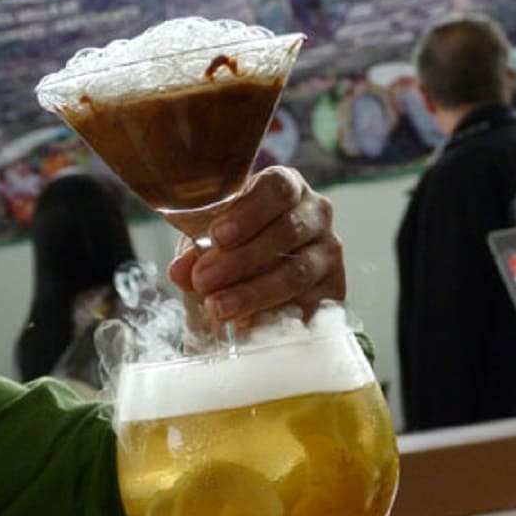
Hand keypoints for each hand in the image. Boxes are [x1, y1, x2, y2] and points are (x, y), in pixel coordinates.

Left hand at [168, 166, 345, 325]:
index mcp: (287, 188)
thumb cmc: (238, 246)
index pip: (278, 189)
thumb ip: (197, 253)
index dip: (249, 212)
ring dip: (253, 293)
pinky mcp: (334, 292)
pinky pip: (309, 306)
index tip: (218, 236)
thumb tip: (180, 272)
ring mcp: (328, 254)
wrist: (268, 276)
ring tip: (218, 308)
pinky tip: (247, 327)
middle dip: (241, 260)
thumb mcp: (213, 242)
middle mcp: (316, 215)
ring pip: (297, 272)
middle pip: (286, 233)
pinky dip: (276, 317)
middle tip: (203, 281)